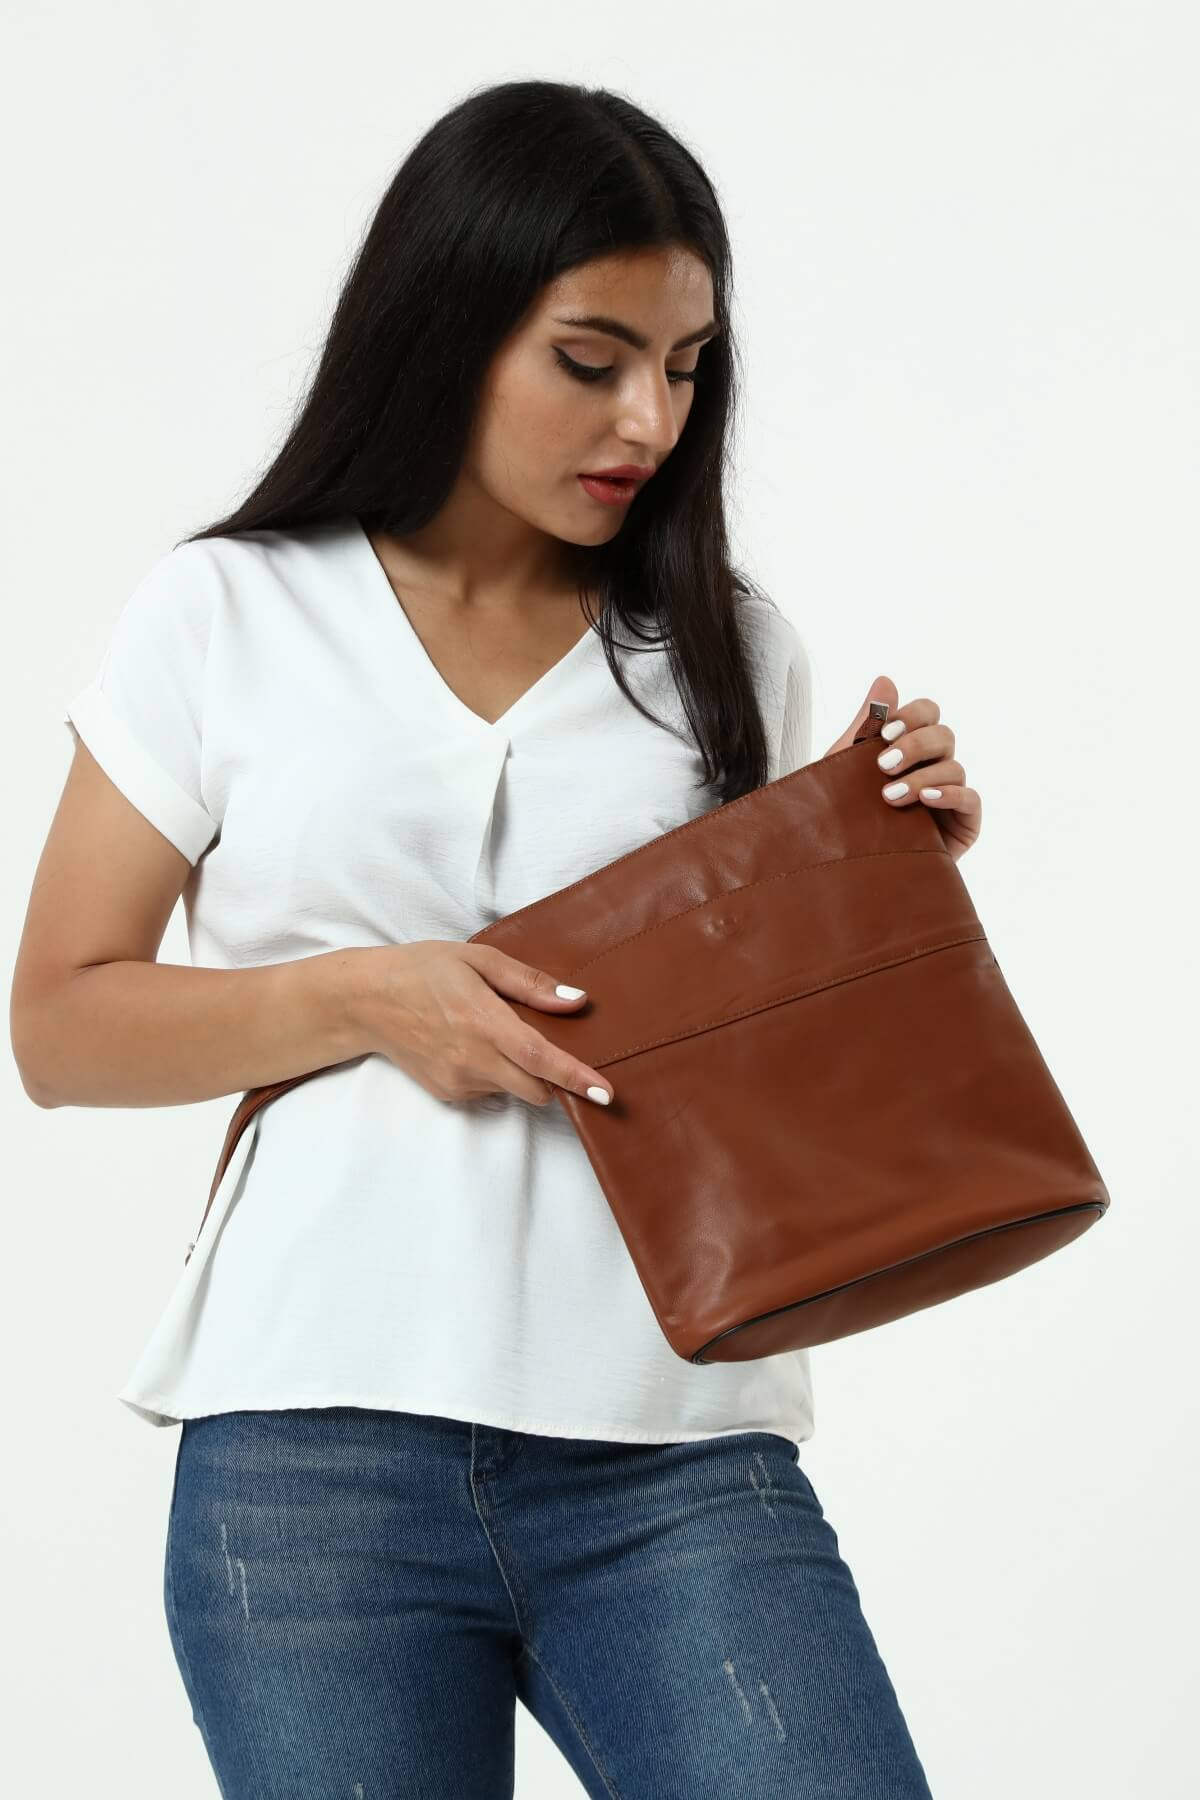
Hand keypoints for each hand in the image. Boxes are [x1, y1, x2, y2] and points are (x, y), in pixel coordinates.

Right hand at [340, 940, 614, 1106]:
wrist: (368, 1001)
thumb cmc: (424, 971)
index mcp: (484, 1021)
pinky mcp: (448, 1094)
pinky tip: (471, 1045)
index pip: (540, 1058)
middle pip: (537, 1088)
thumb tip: (576, 1001)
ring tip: (494, 1033)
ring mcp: (458, 1081)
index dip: (577, 1077)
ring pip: (514, 1090)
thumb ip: (530, 983)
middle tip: (549, 1045)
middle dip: (553, 1076)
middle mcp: (472, 1058)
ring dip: (521, 1071)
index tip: (607, 1094)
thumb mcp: (478, 959)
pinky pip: (490, 1091)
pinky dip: (495, 1074)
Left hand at [822, 675, 981, 863]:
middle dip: (915, 745)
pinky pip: (970, 799)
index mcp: (911, 746)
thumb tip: (885, 679)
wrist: (847, 867)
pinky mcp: (965, 822)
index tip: (884, 732)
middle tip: (883, 765)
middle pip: (943, 734)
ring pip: (954, 766)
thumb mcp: (847, 768)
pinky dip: (949, 795)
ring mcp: (951, 793)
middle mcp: (935, 765)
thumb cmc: (847, 816)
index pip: (927, 713)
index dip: (911, 716)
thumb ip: (866, 724)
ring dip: (921, 777)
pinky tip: (925, 800)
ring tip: (890, 797)